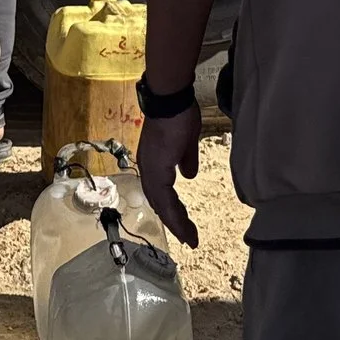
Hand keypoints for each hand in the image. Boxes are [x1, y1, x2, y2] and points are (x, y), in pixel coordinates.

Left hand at [138, 102, 203, 247]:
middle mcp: (149, 168)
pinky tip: (183, 226)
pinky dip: (174, 215)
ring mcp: (151, 169)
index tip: (185, 223)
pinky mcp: (157, 169)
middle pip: (159, 201)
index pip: (161, 191)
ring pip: (161, 204)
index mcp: (154, 162)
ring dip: (176, 223)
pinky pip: (164, 199)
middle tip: (188, 237)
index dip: (172, 208)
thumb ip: (186, 159)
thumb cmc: (179, 115)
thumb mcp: (186, 142)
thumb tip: (189, 174)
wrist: (170, 100)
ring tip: (190, 238)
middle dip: (174, 221)